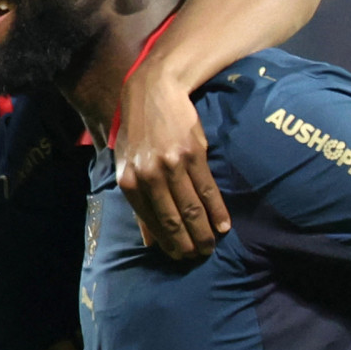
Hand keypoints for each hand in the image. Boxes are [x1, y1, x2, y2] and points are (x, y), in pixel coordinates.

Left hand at [116, 72, 230, 258]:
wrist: (153, 92)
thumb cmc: (139, 133)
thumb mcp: (127, 165)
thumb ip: (138, 201)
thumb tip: (148, 239)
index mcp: (129, 181)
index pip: (150, 221)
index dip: (166, 242)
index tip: (178, 257)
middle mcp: (148, 176)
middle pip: (172, 219)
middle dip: (186, 243)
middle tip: (197, 257)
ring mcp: (171, 166)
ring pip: (191, 208)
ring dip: (203, 232)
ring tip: (210, 246)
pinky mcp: (192, 155)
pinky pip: (207, 190)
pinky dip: (216, 211)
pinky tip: (223, 226)